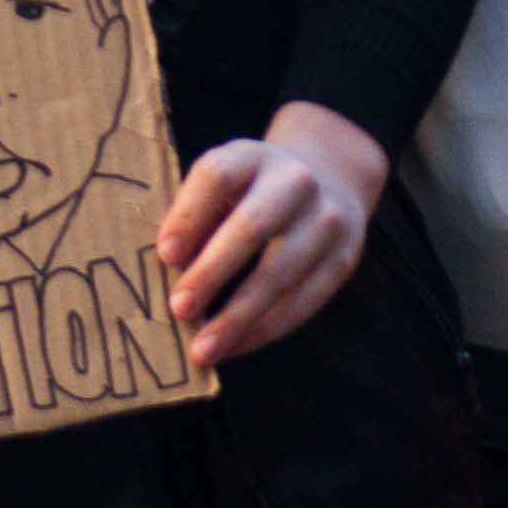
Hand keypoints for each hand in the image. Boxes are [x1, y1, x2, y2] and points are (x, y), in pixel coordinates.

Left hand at [158, 101, 387, 367]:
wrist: (331, 176)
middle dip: (213, 271)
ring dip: (239, 315)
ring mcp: (327, 219)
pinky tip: (235, 347)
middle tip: (179, 309)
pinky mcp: (345, 257)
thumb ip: (192, 219)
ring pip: (282, 271)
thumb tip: (161, 276)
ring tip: (203, 349)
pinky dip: (266, 329)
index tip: (164, 255)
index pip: (218, 176)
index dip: (190, 215)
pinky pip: (305, 300)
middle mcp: (295, 181)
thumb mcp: (223, 186)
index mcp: (252, 157)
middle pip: (253, 225)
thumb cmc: (249, 193)